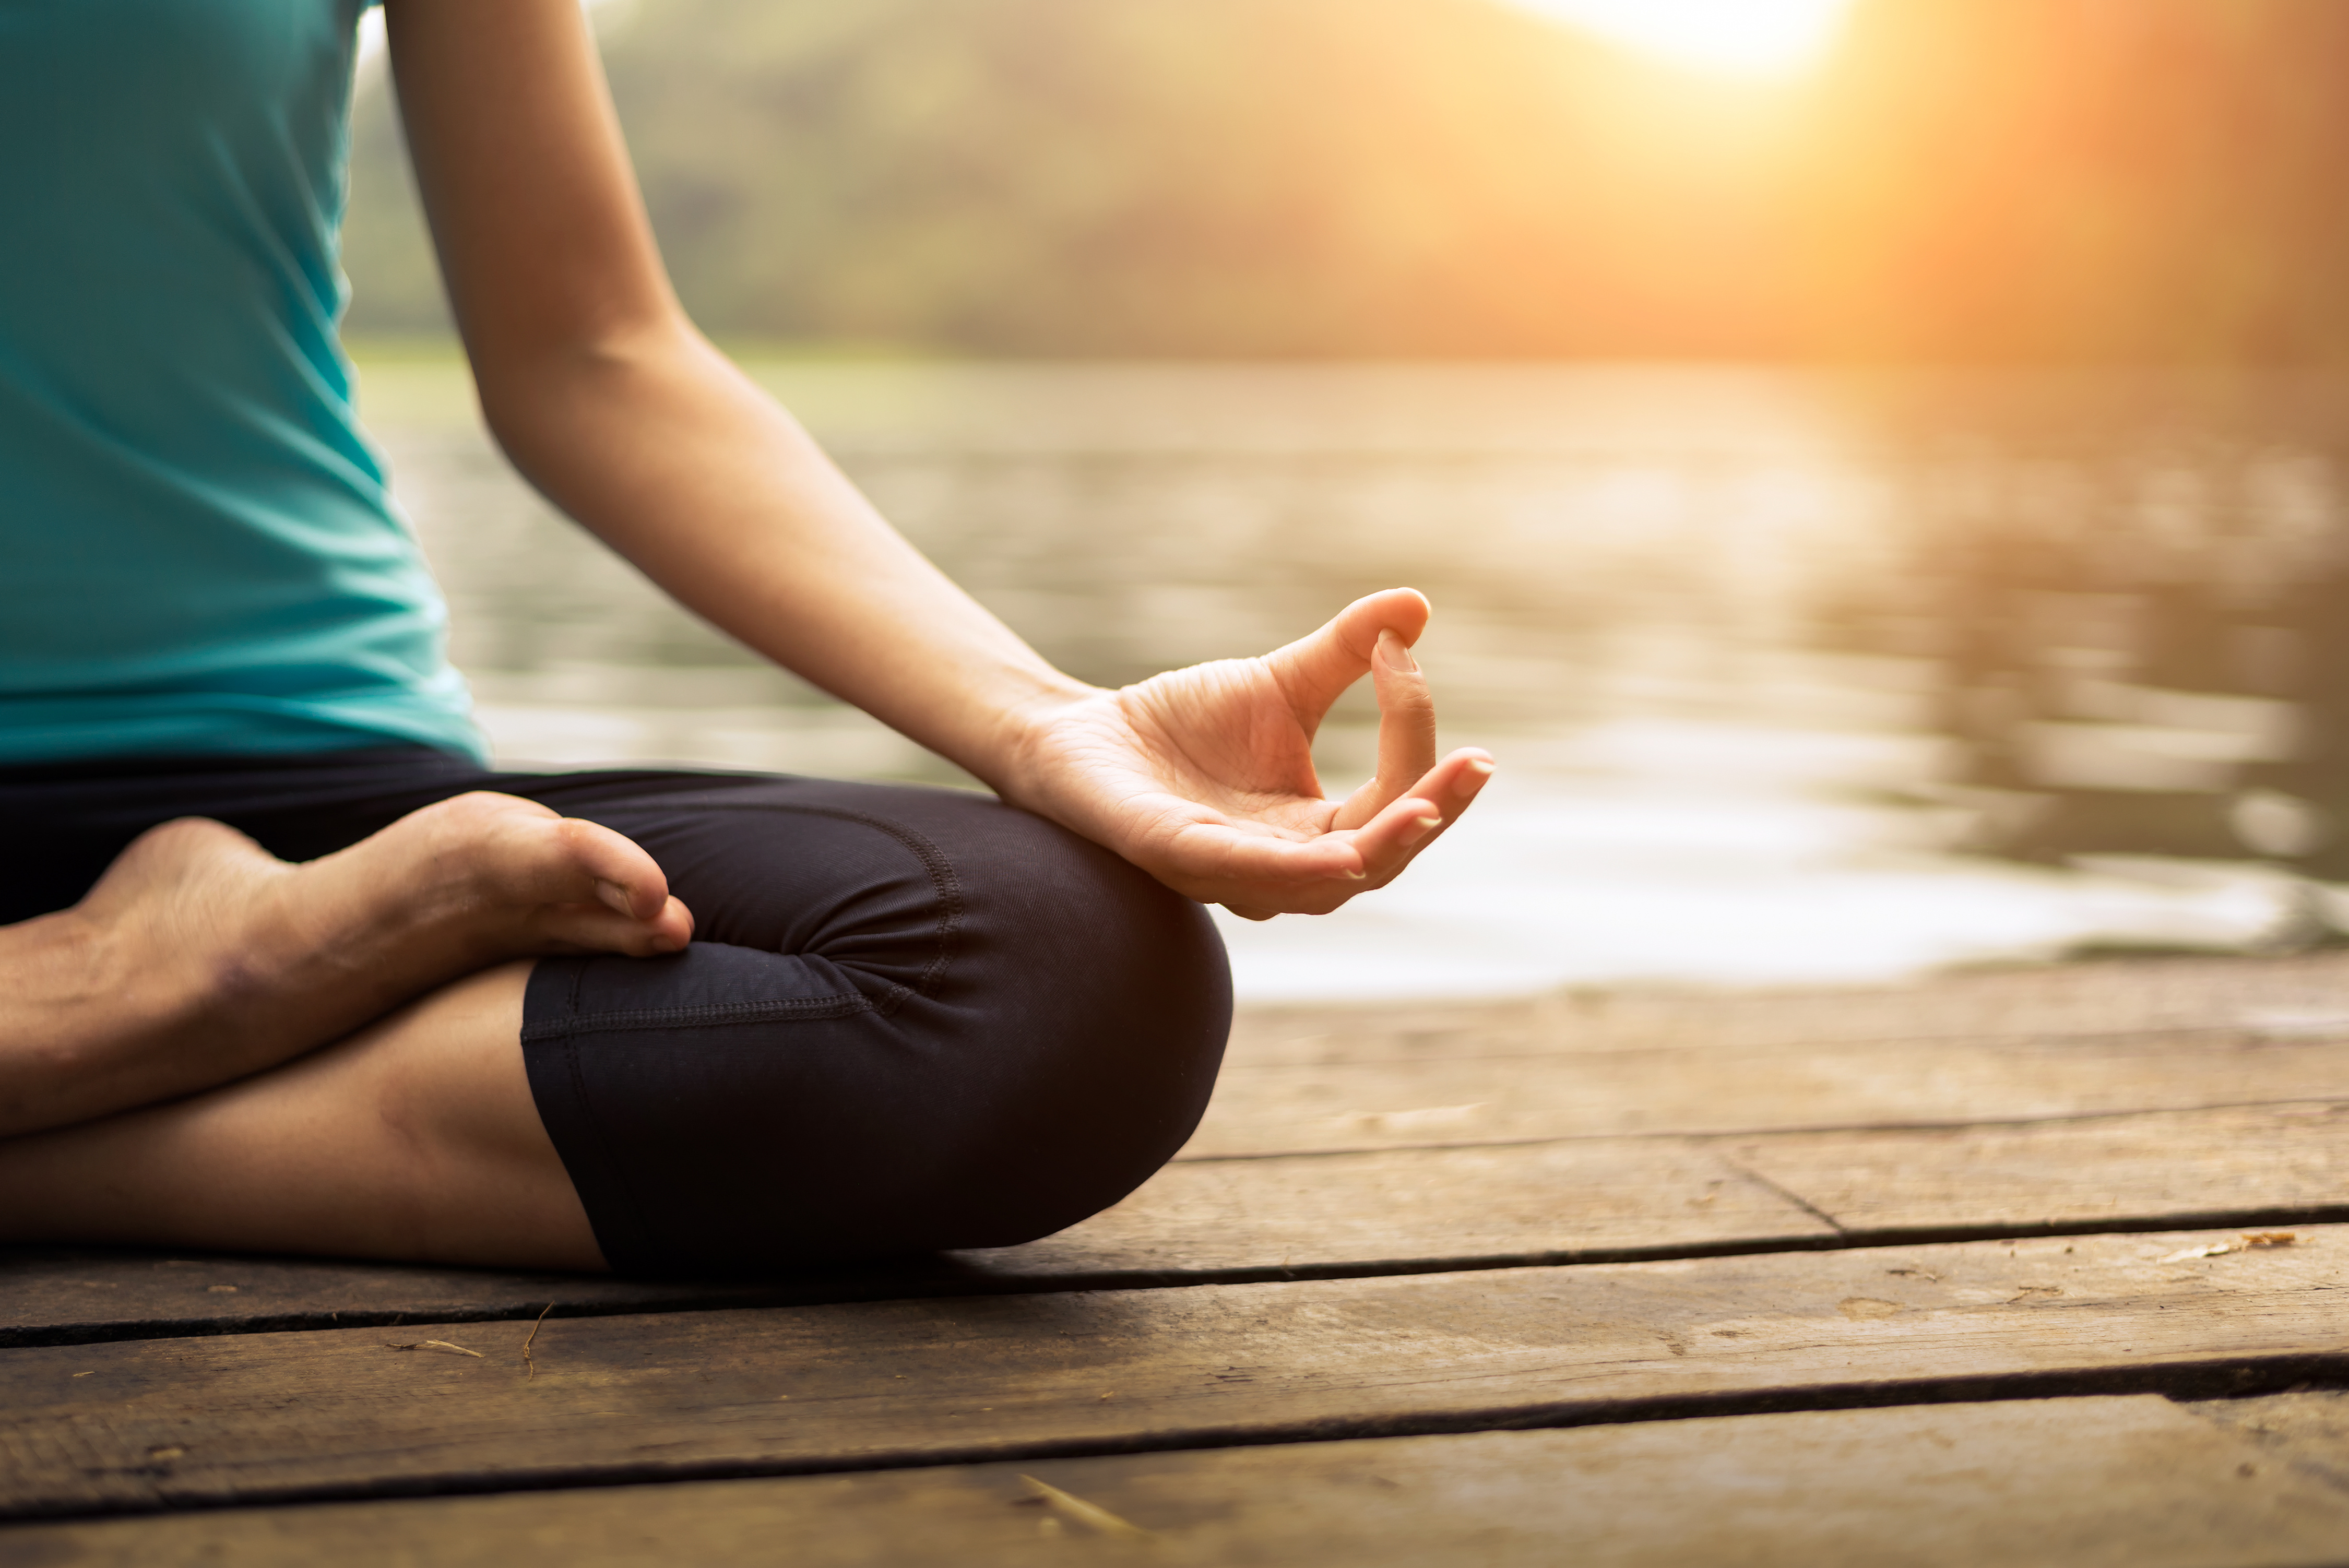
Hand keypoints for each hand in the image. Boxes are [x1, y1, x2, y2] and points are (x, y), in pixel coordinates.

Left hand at [1007, 589, 1493, 918]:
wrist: (1081, 734)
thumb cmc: (1184, 723)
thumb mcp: (1279, 684)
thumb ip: (1345, 655)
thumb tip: (1417, 606)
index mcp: (1314, 830)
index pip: (1391, 801)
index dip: (1412, 737)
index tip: (1403, 655)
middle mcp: (1282, 866)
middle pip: (1378, 858)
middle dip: (1431, 812)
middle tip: (1475, 765)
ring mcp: (1230, 871)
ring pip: (1324, 883)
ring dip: (1380, 846)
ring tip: (1426, 809)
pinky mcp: (1173, 857)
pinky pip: (1241, 875)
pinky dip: (1291, 869)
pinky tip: (1337, 854)